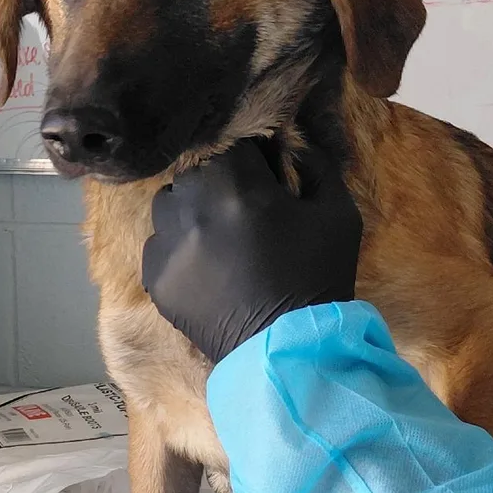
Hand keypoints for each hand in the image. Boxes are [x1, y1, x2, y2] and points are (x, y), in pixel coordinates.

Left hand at [142, 140, 362, 362]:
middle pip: (196, 171)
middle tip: (243, 210)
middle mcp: (192, 205)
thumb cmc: (317, 276)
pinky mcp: (155, 277)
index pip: (232, 143)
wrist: (289, 350)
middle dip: (219, 182)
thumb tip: (292, 142)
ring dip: (191, 210)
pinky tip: (205, 266)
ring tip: (217, 236)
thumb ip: (316, 164)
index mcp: (236, 183)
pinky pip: (158, 244)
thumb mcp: (337, 212)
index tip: (264, 177)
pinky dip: (178, 247)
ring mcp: (167, 243)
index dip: (251, 157)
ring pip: (169, 203)